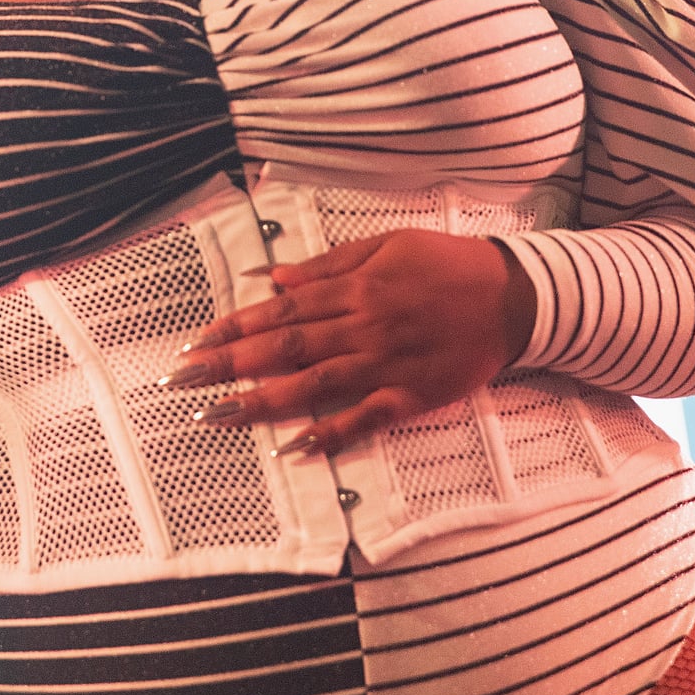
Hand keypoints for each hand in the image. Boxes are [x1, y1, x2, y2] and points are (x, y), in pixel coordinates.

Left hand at [161, 229, 537, 454]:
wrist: (513, 297)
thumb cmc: (446, 265)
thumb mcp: (386, 245)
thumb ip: (328, 264)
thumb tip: (272, 276)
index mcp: (353, 287)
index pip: (279, 309)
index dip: (233, 327)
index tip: (194, 342)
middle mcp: (361, 326)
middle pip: (283, 347)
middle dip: (227, 364)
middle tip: (182, 382)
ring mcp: (384, 365)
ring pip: (312, 385)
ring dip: (260, 402)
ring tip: (215, 416)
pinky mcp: (410, 398)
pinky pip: (363, 419)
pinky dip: (329, 434)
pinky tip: (293, 448)